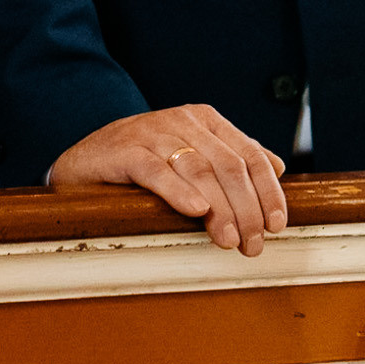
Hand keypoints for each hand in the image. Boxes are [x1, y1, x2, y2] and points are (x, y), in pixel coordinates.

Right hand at [49, 104, 287, 255]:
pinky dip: (178, 191)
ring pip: (199, 170)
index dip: (268, 191)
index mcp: (205, 120)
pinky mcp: (125, 150)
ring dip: (220, 209)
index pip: (250, 155)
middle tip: (252, 244)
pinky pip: (156, 171)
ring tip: (229, 240)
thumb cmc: (144, 161)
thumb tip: (278, 167)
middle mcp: (183, 121)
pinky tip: (195, 211)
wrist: (86, 159)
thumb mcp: (191, 153)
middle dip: (246, 209)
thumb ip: (232, 156)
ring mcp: (153, 133)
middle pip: (228, 166)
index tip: (277, 224)